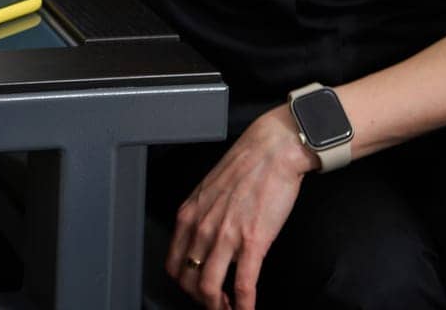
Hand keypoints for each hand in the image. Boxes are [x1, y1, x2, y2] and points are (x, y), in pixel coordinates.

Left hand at [166, 107, 314, 309]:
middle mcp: (201, 227)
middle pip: (189, 280)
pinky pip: (244, 284)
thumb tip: (204, 241)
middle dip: (201, 300)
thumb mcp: (209, 192)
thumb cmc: (245, 167)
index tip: (197, 292)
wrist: (271, 151)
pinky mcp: (253, 241)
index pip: (174, 264)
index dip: (185, 285)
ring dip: (219, 307)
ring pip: (209, 288)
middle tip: (216, 305)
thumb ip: (203, 217)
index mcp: (188, 215)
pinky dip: (244, 305)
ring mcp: (225, 236)